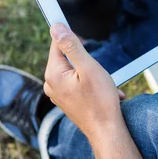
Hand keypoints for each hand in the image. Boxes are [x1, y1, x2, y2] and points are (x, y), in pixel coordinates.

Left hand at [43, 23, 124, 140]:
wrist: (107, 131)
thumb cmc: (100, 101)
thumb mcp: (88, 67)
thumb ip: (71, 46)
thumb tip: (56, 27)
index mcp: (53, 74)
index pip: (58, 44)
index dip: (72, 38)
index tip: (83, 37)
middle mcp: (51, 84)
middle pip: (68, 58)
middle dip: (87, 62)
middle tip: (99, 74)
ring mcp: (58, 94)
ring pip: (76, 72)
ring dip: (93, 75)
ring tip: (105, 87)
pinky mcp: (67, 101)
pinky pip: (79, 85)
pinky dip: (93, 86)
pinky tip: (105, 95)